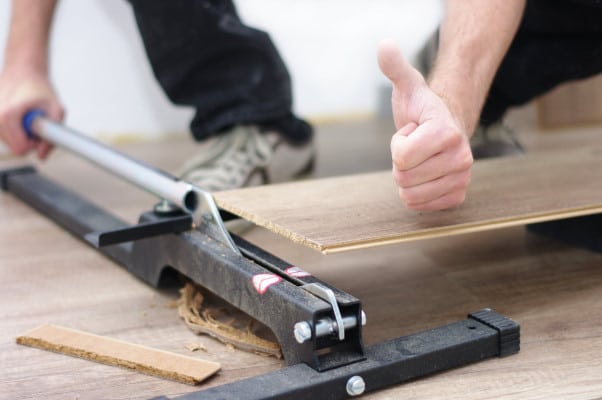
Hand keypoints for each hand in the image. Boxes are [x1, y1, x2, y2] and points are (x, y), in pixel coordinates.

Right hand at [0, 68, 63, 158]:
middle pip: (15, 148)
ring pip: (9, 142)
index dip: (35, 143)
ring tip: (28, 117)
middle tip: (36, 123)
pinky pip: (5, 135)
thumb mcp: (56, 109)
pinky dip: (15, 129)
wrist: (23, 71)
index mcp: (8, 116)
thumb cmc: (40, 89)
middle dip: (29, 140)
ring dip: (22, 134)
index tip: (40, 130)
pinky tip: (19, 116)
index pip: (20, 149)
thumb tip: (42, 157)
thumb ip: (53, 135)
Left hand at [377, 40, 472, 210]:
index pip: (400, 157)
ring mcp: (463, 178)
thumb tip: (384, 44)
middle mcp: (462, 157)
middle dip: (401, 163)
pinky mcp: (458, 196)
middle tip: (415, 147)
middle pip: (403, 178)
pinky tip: (426, 175)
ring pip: (410, 196)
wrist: (445, 127)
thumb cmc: (421, 109)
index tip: (411, 131)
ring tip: (420, 159)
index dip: (397, 144)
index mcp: (447, 132)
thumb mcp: (407, 86)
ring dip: (408, 178)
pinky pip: (422, 208)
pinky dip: (417, 194)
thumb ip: (395, 67)